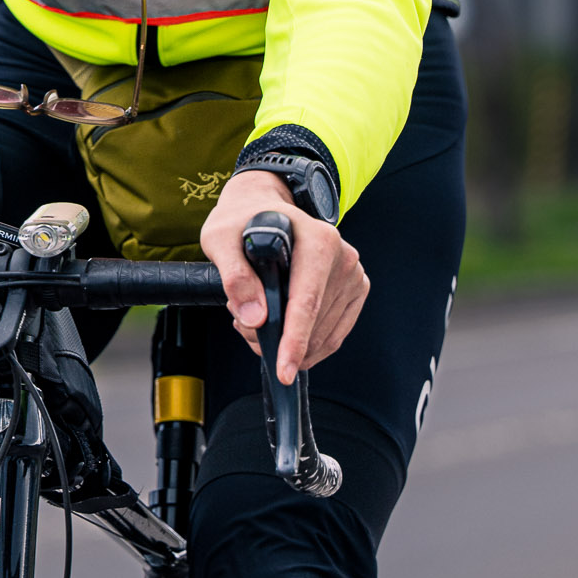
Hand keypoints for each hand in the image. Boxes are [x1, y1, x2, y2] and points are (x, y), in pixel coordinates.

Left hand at [197, 170, 368, 384]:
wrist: (263, 207)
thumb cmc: (242, 222)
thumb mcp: (221, 239)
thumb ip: (234, 277)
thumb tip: (255, 319)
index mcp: (317, 241)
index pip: (306, 302)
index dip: (294, 340)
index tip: (284, 370)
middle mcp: (343, 257)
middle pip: (313, 324)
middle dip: (276, 341)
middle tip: (242, 326)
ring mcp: (353, 275)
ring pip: (323, 335)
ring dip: (289, 343)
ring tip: (256, 319)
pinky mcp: (356, 289)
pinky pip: (334, 335)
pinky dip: (307, 343)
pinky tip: (282, 329)